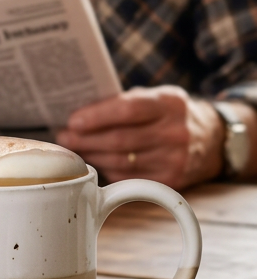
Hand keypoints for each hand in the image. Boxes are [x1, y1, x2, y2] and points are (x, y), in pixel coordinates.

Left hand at [55, 85, 223, 189]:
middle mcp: (175, 132)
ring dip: (92, 156)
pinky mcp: (171, 180)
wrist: (213, 140)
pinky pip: (129, 177)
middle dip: (85, 139)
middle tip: (64, 137)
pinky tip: (95, 162)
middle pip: (120, 140)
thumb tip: (79, 115)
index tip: (72, 121)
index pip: (128, 110)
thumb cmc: (169, 114)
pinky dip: (107, 170)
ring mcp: (175, 159)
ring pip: (121, 161)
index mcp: (169, 104)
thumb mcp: (154, 97)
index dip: (96, 116)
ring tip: (74, 149)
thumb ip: (123, 102)